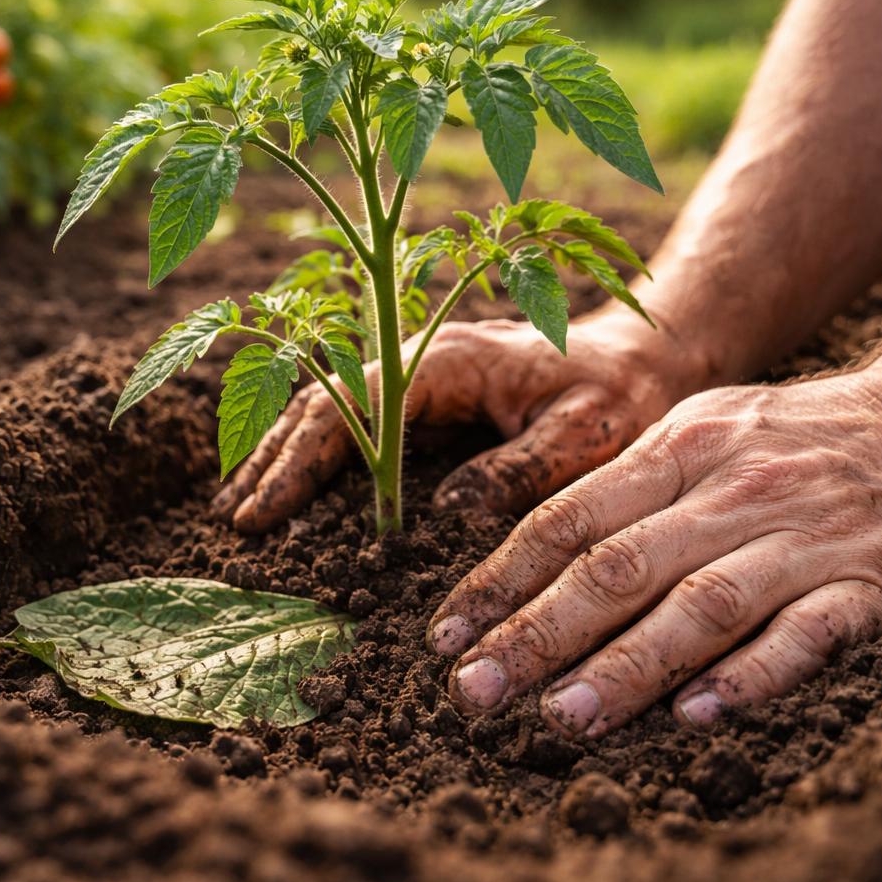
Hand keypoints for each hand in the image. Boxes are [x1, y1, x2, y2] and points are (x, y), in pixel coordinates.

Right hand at [211, 315, 694, 533]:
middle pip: (323, 400)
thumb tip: (449, 514)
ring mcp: (419, 374)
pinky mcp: (426, 396)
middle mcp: (421, 357)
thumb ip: (522, 469)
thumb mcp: (591, 433)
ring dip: (282, 453)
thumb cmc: (623, 395)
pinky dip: (314, 452)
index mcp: (449, 360)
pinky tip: (290, 489)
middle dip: (274, 458)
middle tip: (234, 523)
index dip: (303, 459)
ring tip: (240, 507)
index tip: (266, 512)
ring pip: (329, 406)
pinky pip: (355, 419)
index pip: (353, 405)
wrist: (647, 359)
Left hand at [429, 360, 881, 735]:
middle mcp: (733, 488)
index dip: (502, 580)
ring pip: (701, 605)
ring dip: (627, 666)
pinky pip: (806, 633)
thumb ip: (628, 490)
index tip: (448, 636)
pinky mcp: (874, 581)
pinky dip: (752, 674)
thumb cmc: (798, 440)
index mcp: (679, 447)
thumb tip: (531, 565)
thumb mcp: (706, 432)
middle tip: (476, 692)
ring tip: (563, 718)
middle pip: (619, 567)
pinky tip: (700, 715)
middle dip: (538, 633)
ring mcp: (804, 534)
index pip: (570, 519)